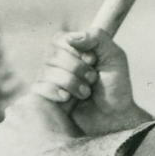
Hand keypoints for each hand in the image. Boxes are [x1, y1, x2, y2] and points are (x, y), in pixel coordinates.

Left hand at [0, 91, 80, 155]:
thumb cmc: (73, 144)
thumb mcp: (76, 122)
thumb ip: (79, 115)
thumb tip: (90, 105)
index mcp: (32, 101)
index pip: (27, 112)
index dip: (31, 127)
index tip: (38, 140)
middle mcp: (13, 111)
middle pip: (13, 125)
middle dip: (19, 138)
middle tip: (33, 155)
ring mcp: (2, 130)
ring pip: (3, 142)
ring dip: (9, 152)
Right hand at [31, 29, 152, 136]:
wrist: (115, 117)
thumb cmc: (116, 87)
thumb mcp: (114, 56)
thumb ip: (96, 37)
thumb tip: (70, 38)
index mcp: (72, 50)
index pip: (59, 39)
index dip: (76, 50)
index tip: (93, 60)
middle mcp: (58, 63)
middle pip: (52, 55)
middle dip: (77, 68)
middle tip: (93, 79)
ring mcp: (50, 81)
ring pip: (46, 72)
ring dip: (71, 83)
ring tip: (86, 93)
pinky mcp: (45, 99)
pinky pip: (38, 88)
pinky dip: (55, 91)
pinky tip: (67, 99)